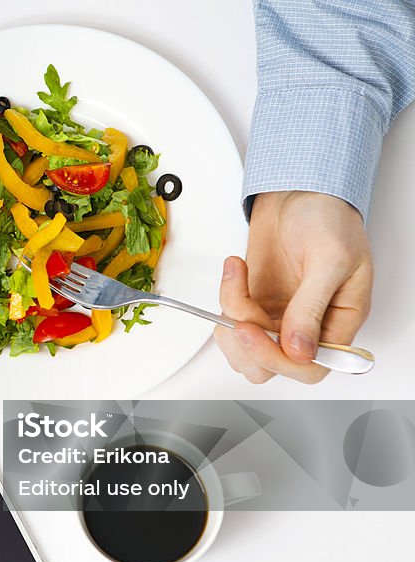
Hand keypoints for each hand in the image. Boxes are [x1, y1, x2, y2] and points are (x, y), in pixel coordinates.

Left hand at [214, 191, 372, 383]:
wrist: (300, 192)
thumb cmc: (328, 218)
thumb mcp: (329, 260)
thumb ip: (312, 308)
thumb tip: (300, 350)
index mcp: (339, 322)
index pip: (310, 368)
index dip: (279, 360)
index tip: (254, 332)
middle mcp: (309, 326)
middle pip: (272, 366)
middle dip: (247, 342)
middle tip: (239, 308)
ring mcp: (279, 317)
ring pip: (246, 350)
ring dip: (231, 320)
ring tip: (237, 278)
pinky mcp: (255, 304)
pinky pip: (231, 323)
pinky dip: (224, 301)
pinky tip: (234, 271)